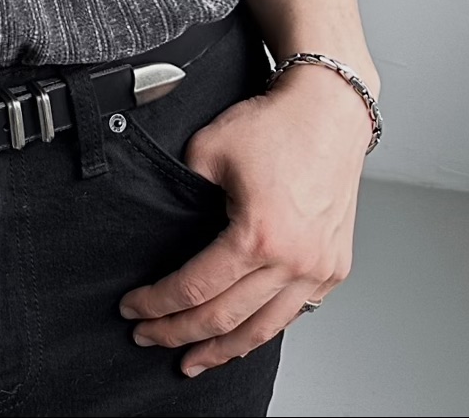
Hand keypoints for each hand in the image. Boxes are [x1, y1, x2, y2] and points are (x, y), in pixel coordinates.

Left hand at [117, 63, 372, 375]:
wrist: (330, 109)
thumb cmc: (276, 124)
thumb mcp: (207, 149)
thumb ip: (182, 189)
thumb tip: (169, 218)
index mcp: (258, 236)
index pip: (195, 288)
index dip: (157, 304)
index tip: (132, 309)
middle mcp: (293, 261)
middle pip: (224, 318)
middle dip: (177, 333)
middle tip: (147, 338)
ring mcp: (318, 268)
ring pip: (263, 330)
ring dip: (223, 350)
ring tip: (193, 360)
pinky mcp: (335, 266)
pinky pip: (294, 312)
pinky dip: (264, 328)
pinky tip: (243, 334)